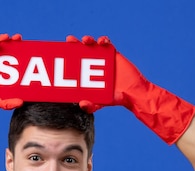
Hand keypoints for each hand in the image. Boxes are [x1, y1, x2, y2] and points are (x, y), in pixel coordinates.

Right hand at [0, 34, 23, 147]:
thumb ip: (8, 103)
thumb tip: (22, 102)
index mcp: (4, 74)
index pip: (15, 62)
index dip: (21, 54)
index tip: (28, 49)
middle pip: (8, 51)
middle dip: (14, 43)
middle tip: (19, 38)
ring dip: (2, 40)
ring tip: (7, 37)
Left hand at [66, 35, 194, 144]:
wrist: (134, 92)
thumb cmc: (115, 99)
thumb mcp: (101, 103)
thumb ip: (92, 105)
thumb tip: (81, 104)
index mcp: (85, 74)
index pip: (73, 64)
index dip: (67, 57)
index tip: (60, 52)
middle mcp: (91, 65)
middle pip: (80, 51)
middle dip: (74, 44)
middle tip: (69, 40)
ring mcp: (102, 58)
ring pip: (92, 45)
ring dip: (88, 40)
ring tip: (86, 40)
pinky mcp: (113, 54)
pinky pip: (106, 44)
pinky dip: (103, 40)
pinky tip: (102, 41)